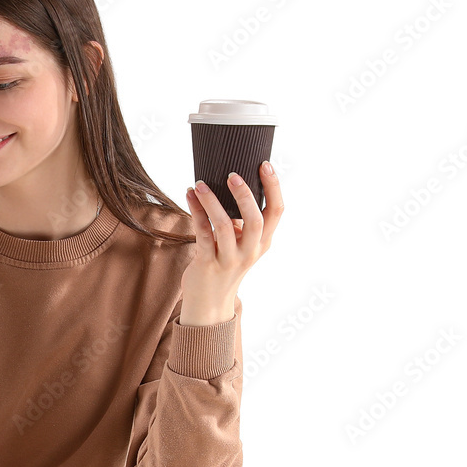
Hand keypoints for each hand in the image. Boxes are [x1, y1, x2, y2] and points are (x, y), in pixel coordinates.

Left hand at [180, 162, 283, 323]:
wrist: (208, 302)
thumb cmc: (223, 264)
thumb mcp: (241, 244)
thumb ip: (242, 221)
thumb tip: (234, 185)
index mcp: (263, 242)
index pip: (277, 212)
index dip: (274, 187)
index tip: (265, 164)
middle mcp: (250, 251)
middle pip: (255, 220)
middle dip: (244, 194)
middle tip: (231, 174)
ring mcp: (229, 259)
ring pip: (223, 226)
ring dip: (210, 202)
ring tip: (199, 184)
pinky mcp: (207, 263)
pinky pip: (202, 234)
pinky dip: (195, 212)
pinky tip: (189, 195)